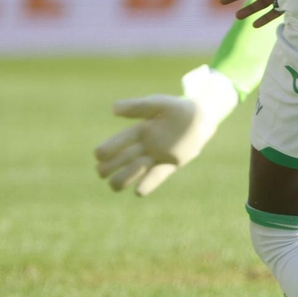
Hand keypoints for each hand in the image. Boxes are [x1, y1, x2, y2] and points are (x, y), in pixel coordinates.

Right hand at [93, 66, 239, 195]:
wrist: (199, 118)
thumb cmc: (176, 108)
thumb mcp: (158, 104)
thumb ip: (137, 106)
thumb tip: (112, 109)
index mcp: (139, 131)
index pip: (119, 141)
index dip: (108, 148)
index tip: (98, 155)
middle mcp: (145, 145)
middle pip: (123, 159)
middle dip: (110, 166)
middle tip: (101, 172)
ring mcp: (158, 155)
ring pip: (137, 170)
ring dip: (125, 177)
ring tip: (113, 185)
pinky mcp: (171, 163)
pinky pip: (158, 175)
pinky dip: (149, 183)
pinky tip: (139, 192)